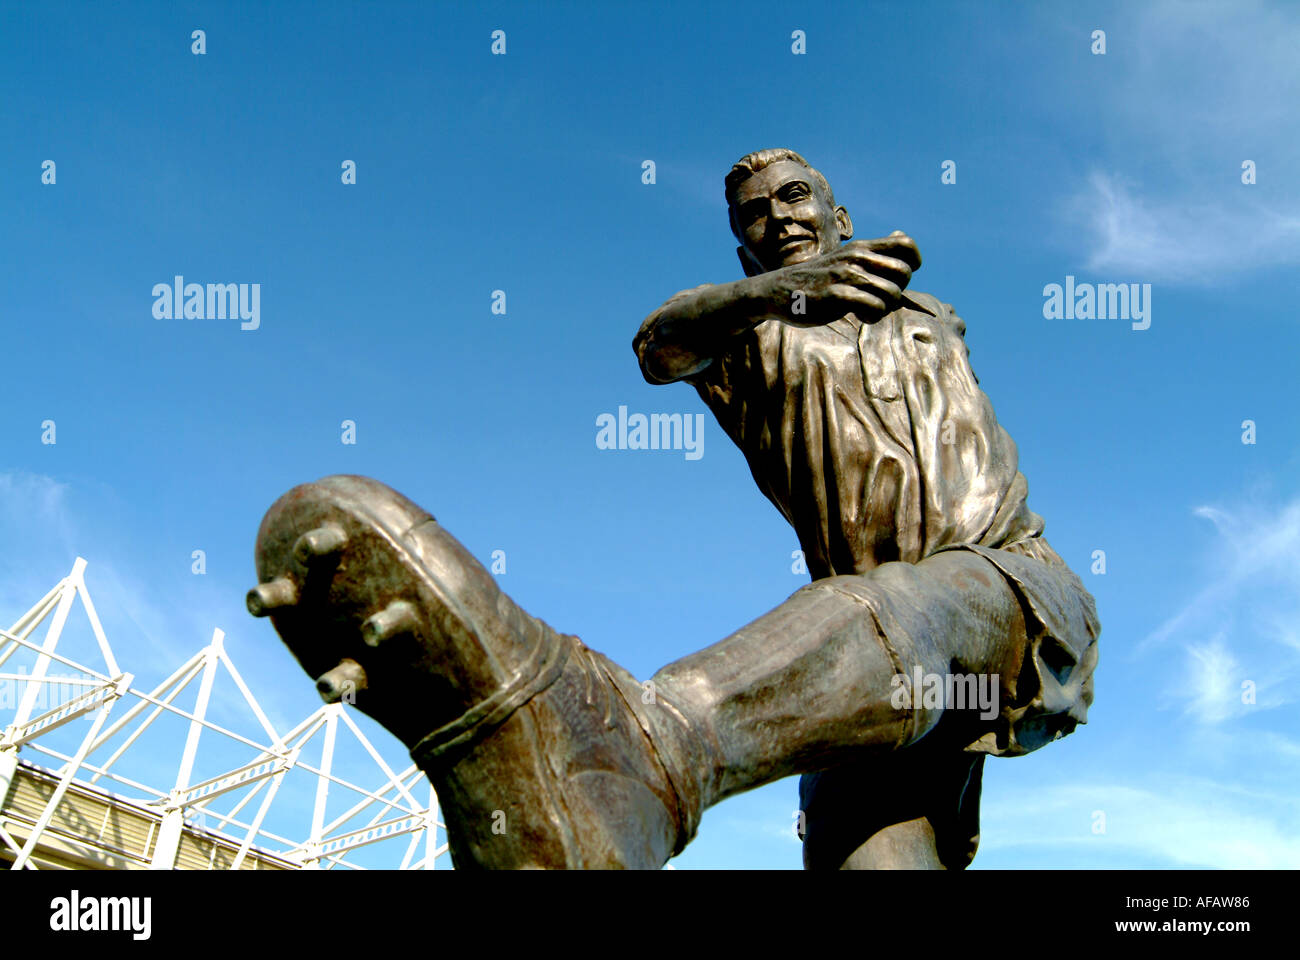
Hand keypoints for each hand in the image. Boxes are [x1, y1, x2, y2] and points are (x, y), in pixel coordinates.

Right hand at [764, 232, 921, 325]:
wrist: (778, 291)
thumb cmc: (818, 278)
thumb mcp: (846, 258)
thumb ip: (875, 250)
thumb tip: (900, 234)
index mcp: (861, 247)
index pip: (905, 244)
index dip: (912, 263)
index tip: (897, 278)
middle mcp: (856, 257)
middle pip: (904, 272)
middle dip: (898, 290)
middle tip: (880, 298)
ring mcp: (845, 275)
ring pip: (892, 293)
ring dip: (885, 308)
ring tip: (869, 310)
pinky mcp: (835, 295)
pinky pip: (874, 307)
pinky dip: (873, 316)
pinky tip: (861, 316)